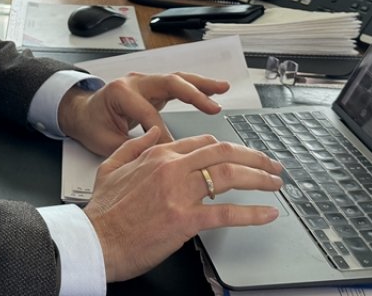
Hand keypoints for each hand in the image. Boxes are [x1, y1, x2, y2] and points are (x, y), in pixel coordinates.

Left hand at [58, 71, 228, 156]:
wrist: (81, 112)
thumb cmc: (91, 125)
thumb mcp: (105, 142)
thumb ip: (132, 149)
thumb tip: (158, 158)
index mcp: (120, 93)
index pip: (150, 115)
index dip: (163, 136)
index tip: (176, 153)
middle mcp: (134, 82)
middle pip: (169, 83)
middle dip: (193, 95)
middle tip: (213, 107)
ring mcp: (144, 82)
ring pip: (177, 79)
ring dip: (201, 85)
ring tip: (222, 89)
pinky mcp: (152, 86)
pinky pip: (177, 83)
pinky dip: (196, 86)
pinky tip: (214, 90)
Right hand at [83, 127, 283, 281]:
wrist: (96, 241)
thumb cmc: (102, 212)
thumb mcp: (111, 166)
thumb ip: (135, 146)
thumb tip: (154, 131)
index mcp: (157, 155)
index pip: (202, 143)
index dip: (228, 148)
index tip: (241, 156)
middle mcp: (172, 169)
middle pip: (223, 153)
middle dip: (253, 157)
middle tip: (270, 166)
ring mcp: (180, 194)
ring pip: (230, 175)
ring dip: (259, 178)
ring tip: (275, 183)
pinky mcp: (185, 220)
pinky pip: (227, 213)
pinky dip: (252, 213)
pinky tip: (267, 213)